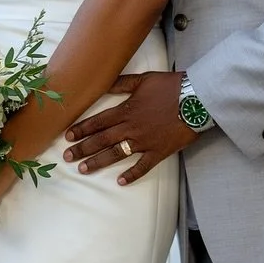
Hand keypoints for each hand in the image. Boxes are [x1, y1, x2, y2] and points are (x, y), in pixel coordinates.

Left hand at [63, 72, 197, 183]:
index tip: (67, 137)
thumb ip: (121, 83)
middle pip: (101, 140)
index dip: (81, 130)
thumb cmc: (171, 87)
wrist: (196, 99)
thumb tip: (103, 83)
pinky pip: (143, 166)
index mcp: (126, 110)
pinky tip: (120, 182)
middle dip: (82, 149)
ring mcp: (144, 142)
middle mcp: (131, 128)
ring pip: (116, 154)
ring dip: (98, 162)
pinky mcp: (158, 151)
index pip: (97, 122)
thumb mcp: (143, 80)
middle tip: (67, 157)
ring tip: (83, 170)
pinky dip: (132, 175)